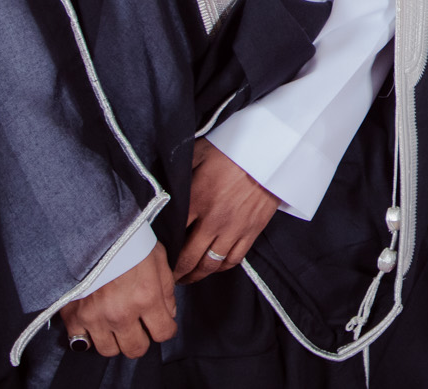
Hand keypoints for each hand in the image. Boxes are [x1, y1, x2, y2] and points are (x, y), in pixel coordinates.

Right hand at [59, 241, 177, 357]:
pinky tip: (95, 324)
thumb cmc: (128, 242)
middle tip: (139, 327)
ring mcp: (96, 318)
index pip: (164, 333)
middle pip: (136, 349)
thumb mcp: (158, 258)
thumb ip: (166, 290)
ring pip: (109, 350)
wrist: (92, 232)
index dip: (166, 329)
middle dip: (141, 339)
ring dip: (115, 340)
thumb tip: (168, 314)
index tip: (162, 323)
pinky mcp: (73, 317)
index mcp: (146, 297)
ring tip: (116, 325)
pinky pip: (82, 343)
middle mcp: (122, 313)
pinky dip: (88, 337)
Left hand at [172, 139, 280, 283]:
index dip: (161, 252)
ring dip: (196, 275)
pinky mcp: (252, 231)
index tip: (155, 257)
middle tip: (168, 277)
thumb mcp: (199, 153)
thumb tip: (162, 183)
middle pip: (188, 258)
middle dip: (176, 273)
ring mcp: (234, 228)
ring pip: (210, 264)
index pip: (171, 237)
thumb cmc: (233, 150)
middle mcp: (213, 220)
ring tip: (188, 277)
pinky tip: (214, 266)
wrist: (272, 152)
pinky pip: (234, 259)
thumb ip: (180, 172)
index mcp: (197, 200)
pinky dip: (222, 267)